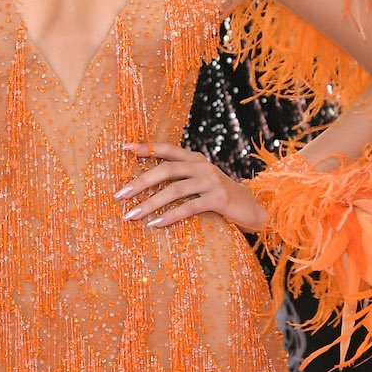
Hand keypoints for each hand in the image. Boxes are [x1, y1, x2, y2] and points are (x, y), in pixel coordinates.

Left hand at [117, 142, 267, 232]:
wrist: (252, 208)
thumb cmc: (218, 196)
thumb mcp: (199, 182)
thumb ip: (180, 178)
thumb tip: (145, 184)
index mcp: (195, 158)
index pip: (167, 149)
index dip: (146, 147)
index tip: (124, 148)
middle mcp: (202, 166)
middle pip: (166, 169)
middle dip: (140, 182)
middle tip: (119, 195)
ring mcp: (211, 181)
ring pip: (174, 190)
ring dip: (150, 203)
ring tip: (131, 215)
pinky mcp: (219, 198)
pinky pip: (189, 207)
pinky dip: (170, 216)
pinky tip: (155, 225)